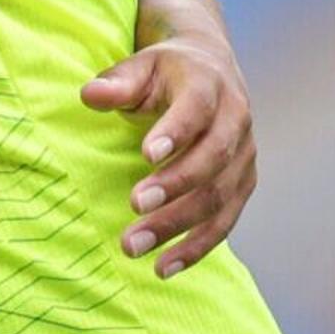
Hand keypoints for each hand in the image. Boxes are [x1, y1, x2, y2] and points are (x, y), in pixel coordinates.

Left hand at [83, 22, 255, 278]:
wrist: (209, 69)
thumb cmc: (164, 71)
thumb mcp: (139, 66)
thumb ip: (116, 82)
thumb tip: (90, 95)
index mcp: (209, 86)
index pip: (197, 110)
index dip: (175, 132)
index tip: (146, 155)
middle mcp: (235, 122)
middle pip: (212, 160)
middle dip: (174, 187)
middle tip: (134, 206)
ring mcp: (244, 157)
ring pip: (218, 198)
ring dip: (179, 227)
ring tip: (135, 248)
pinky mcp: (243, 184)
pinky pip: (225, 222)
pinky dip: (196, 247)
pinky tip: (162, 267)